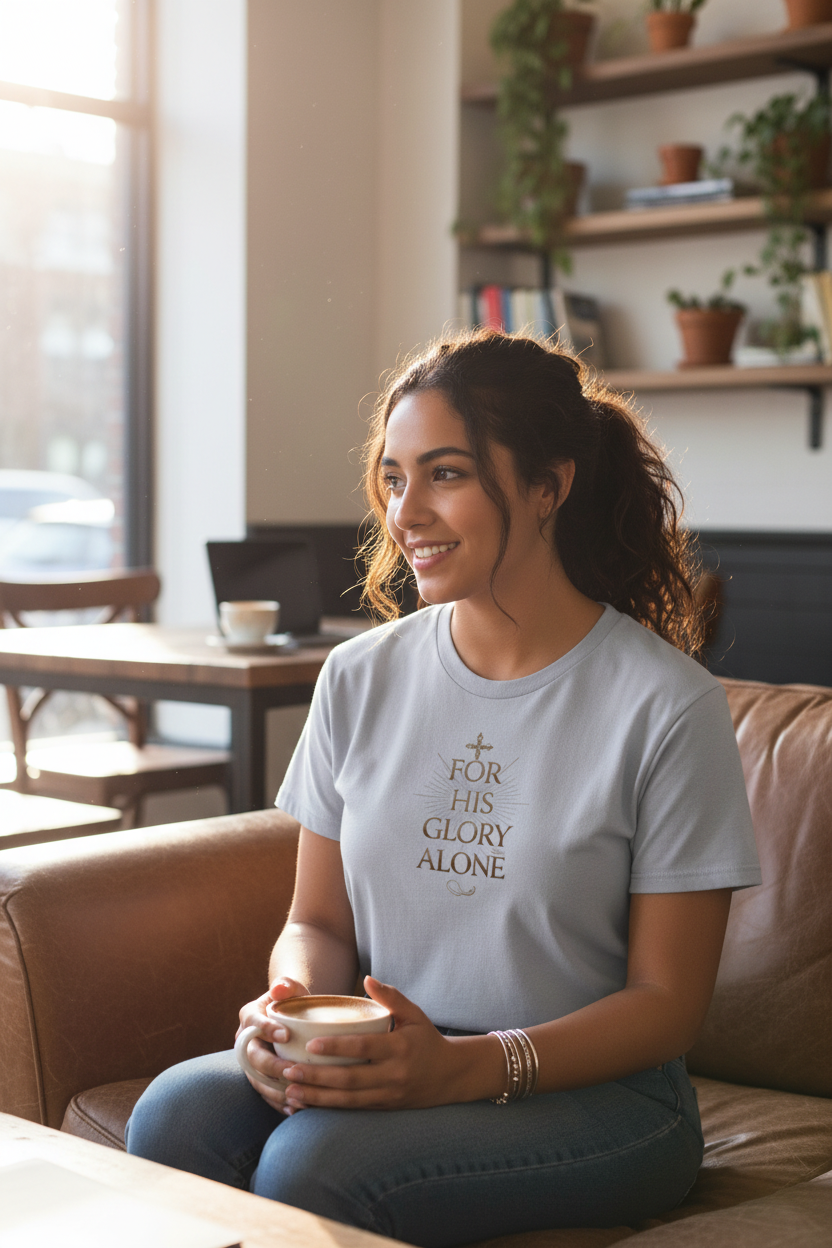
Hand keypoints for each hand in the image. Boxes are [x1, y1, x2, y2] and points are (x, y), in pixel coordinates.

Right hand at [236, 977, 309, 1113]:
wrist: (292, 1018)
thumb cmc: (293, 1001)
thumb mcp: (291, 989)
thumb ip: (287, 985)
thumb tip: (281, 987)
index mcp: (249, 1016)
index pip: (253, 1022)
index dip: (266, 1029)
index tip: (286, 1035)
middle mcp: (245, 1041)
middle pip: (253, 1057)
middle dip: (273, 1066)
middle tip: (295, 1070)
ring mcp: (250, 1062)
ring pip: (257, 1080)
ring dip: (275, 1090)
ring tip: (296, 1096)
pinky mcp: (258, 1078)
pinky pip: (265, 1094)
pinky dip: (277, 1103)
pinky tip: (294, 1109)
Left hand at [280, 976, 495, 1110]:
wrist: (450, 1076)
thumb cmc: (427, 1039)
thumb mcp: (415, 1014)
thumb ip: (391, 997)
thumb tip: (367, 979)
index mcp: (400, 1048)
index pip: (364, 1048)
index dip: (337, 1047)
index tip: (311, 1044)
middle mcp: (393, 1075)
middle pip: (350, 1079)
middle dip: (317, 1076)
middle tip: (289, 1069)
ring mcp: (388, 1096)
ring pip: (347, 1100)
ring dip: (317, 1096)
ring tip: (290, 1090)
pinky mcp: (384, 1108)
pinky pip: (352, 1109)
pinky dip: (328, 1108)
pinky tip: (307, 1104)